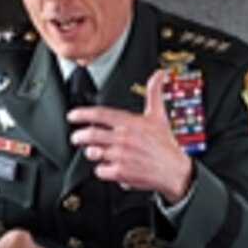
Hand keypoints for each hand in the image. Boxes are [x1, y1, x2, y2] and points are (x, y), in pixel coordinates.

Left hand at [68, 68, 192, 202]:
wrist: (175, 171)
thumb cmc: (165, 145)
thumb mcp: (159, 116)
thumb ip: (154, 93)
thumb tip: (159, 74)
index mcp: (130, 123)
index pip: (100, 114)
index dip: (82, 114)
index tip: (72, 116)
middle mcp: (123, 138)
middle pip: (91, 135)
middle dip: (79, 136)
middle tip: (76, 137)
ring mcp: (121, 156)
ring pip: (93, 153)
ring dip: (91, 153)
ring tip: (95, 152)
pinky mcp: (121, 173)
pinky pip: (100, 171)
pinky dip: (101, 170)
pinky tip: (107, 167)